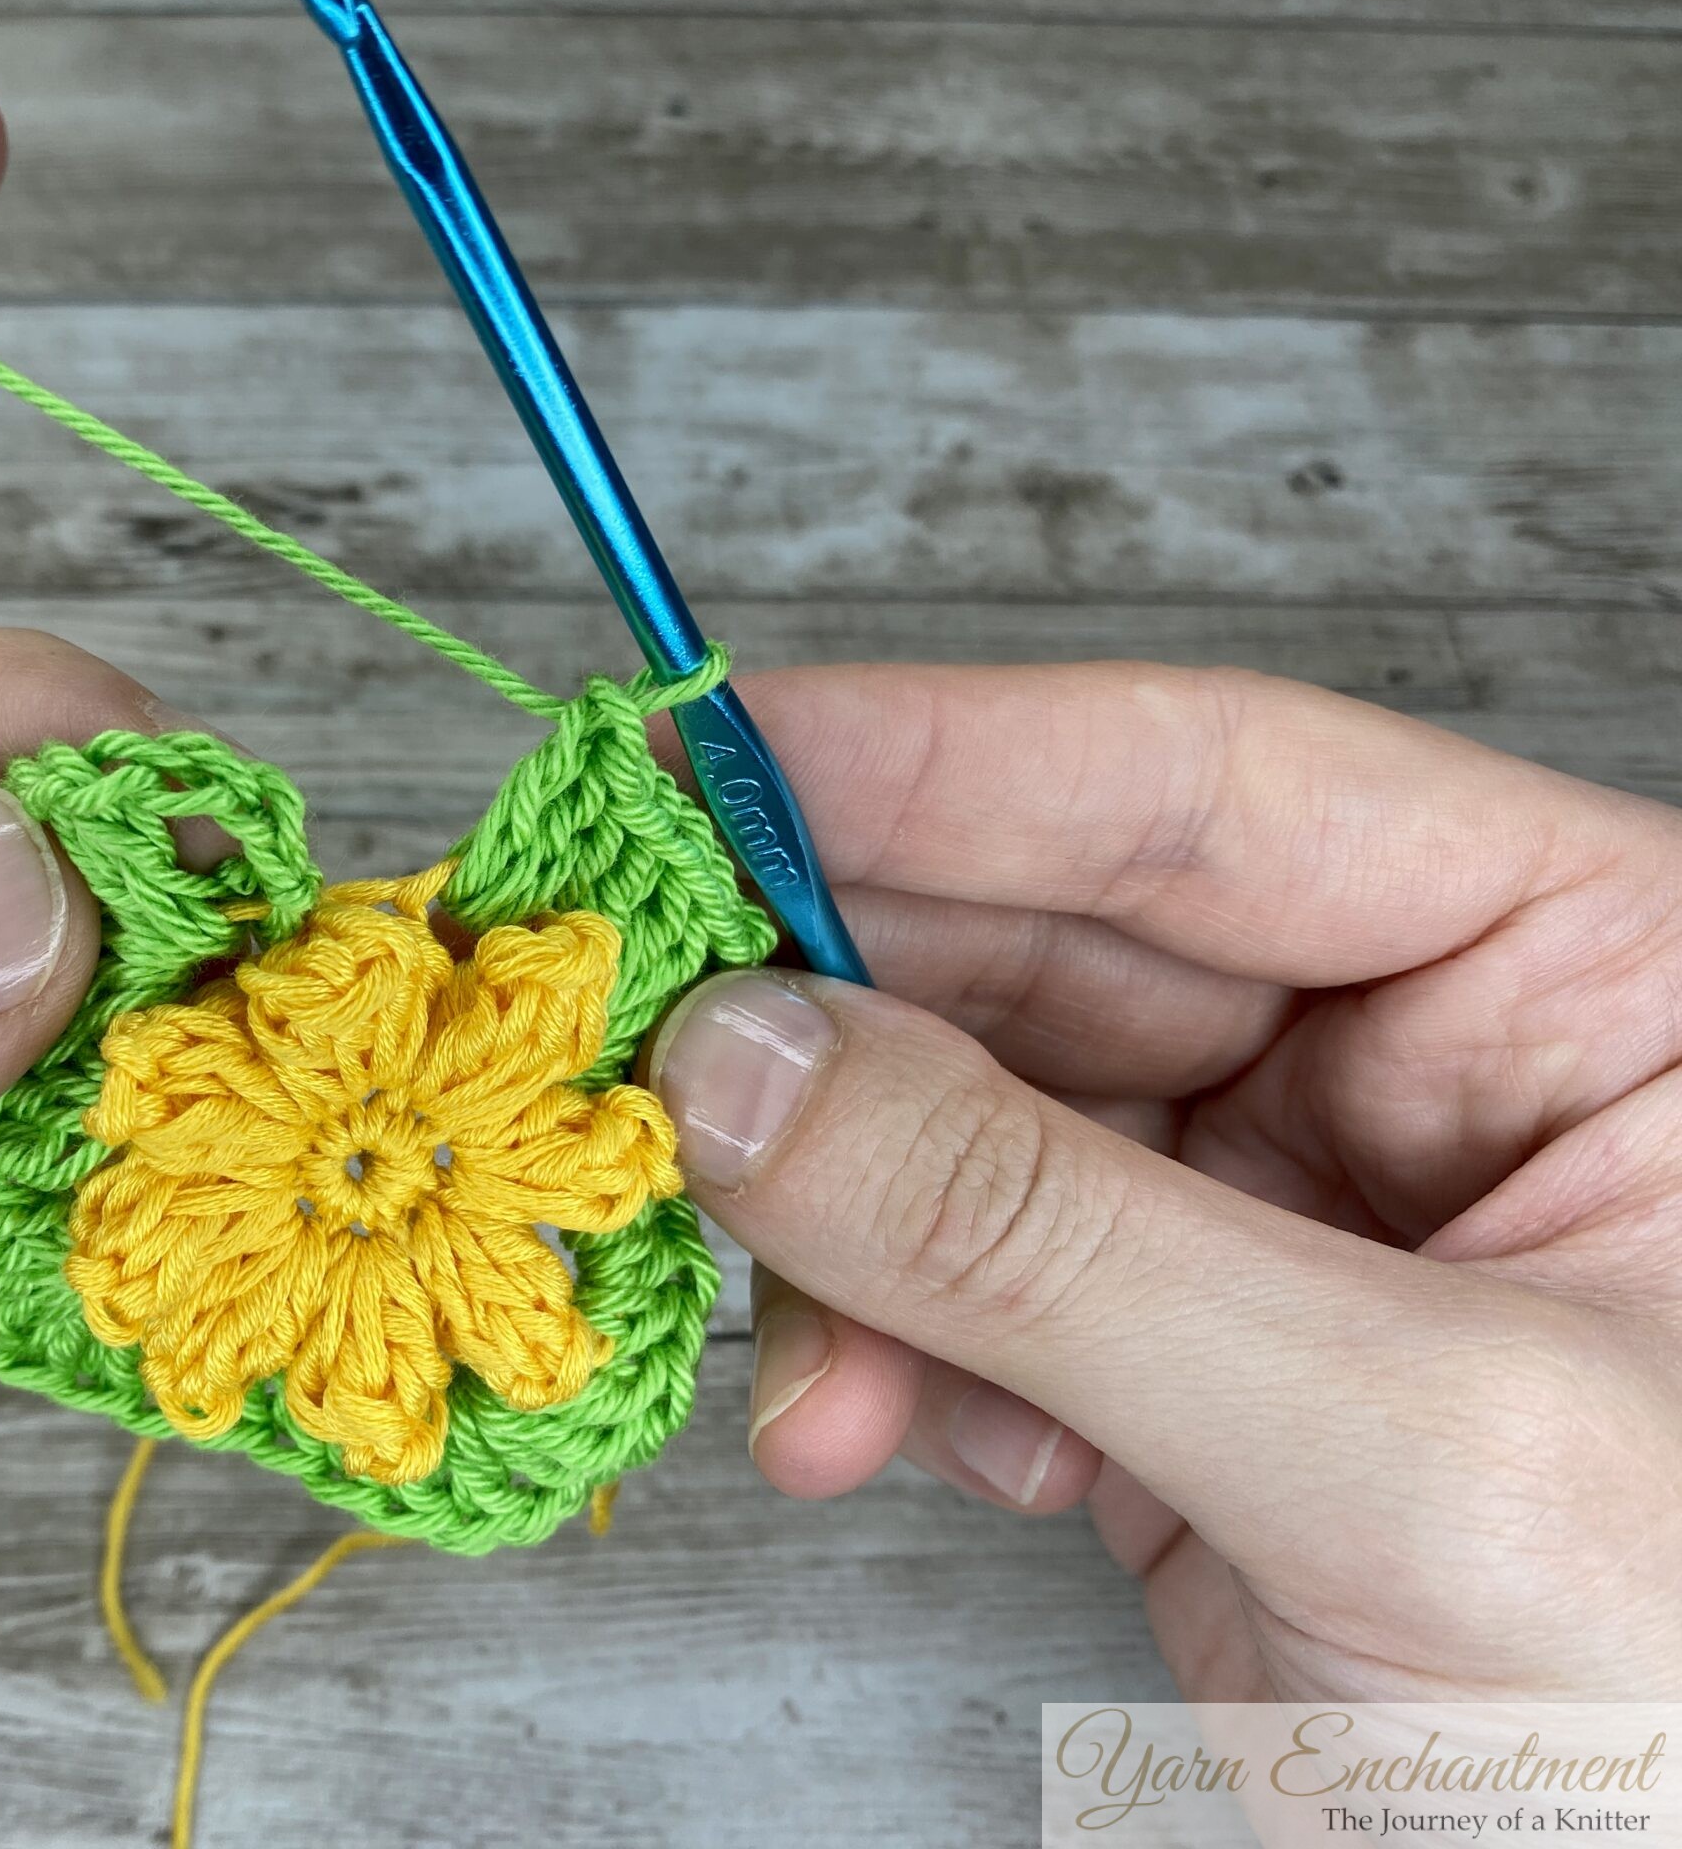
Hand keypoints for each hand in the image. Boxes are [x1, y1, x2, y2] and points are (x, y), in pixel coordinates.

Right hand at [647, 664, 1681, 1699]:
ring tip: (796, 1358)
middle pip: (1052, 946)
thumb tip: (744, 1058)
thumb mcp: (1401, 1455)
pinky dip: (880, 1358)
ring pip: (969, 1126)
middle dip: (834, 1013)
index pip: (1214, 791)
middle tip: (630, 1030)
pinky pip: (962, 1292)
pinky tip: (872, 1432)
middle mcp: (1433, 1062)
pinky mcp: (1182, 1370)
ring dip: (840, 1235)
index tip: (693, 760)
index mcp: (1594, 978)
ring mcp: (1293, 1220)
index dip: (933, 762)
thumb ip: (1049, 1240)